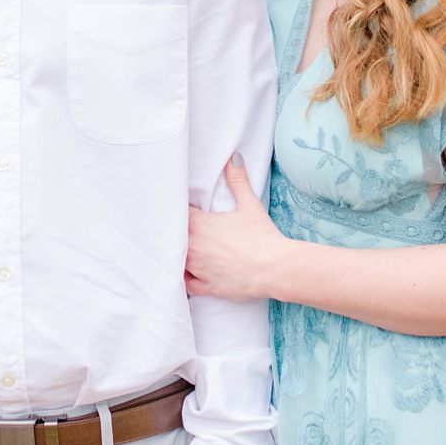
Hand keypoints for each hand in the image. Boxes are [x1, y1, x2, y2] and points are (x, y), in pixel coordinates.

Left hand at [186, 157, 288, 302]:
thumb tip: (233, 157)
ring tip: (177, 248)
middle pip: (170, 237)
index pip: (176, 213)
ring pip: (175, 260)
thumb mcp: (249, 204)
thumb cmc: (261, 236)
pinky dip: (185, 277)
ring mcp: (197, 268)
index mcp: (198, 225)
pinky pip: (185, 283)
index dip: (176, 209)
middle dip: (173, 231)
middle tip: (175, 226)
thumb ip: (238, 180)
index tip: (178, 207)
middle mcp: (191, 247)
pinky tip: (188, 272)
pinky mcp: (205, 287)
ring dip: (176, 253)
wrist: (274, 268)